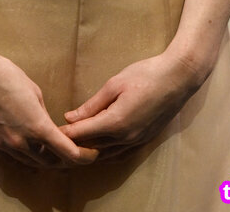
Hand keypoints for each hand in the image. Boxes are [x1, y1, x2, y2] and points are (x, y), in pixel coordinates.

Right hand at [0, 51, 98, 168]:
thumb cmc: (6, 76)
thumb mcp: (34, 91)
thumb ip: (42, 114)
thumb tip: (46, 125)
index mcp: (38, 127)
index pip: (67, 153)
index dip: (83, 156)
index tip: (91, 154)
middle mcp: (21, 142)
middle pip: (50, 163)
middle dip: (65, 161)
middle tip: (74, 153)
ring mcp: (4, 146)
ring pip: (30, 165)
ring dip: (44, 161)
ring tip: (53, 155)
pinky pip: (11, 160)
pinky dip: (24, 159)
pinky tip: (29, 153)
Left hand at [60, 52, 203, 160]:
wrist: (178, 78)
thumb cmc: (145, 74)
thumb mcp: (115, 84)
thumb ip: (92, 104)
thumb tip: (70, 118)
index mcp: (116, 123)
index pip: (83, 135)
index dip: (65, 134)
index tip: (50, 131)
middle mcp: (126, 138)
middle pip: (92, 148)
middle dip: (74, 145)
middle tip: (57, 139)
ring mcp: (136, 142)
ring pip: (106, 155)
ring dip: (89, 151)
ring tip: (73, 145)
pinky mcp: (144, 141)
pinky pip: (120, 154)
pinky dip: (106, 153)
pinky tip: (98, 147)